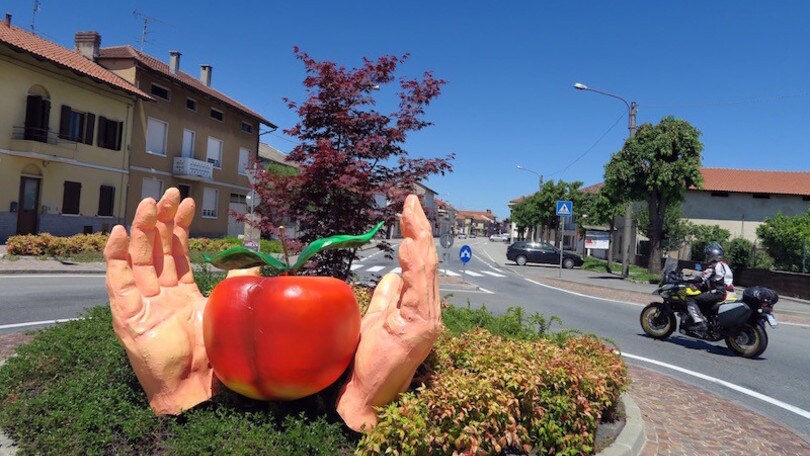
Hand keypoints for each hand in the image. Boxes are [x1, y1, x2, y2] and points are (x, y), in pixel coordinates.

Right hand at [104, 188, 217, 413]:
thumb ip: (237, 286)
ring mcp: (141, 304)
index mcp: (181, 292)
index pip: (177, 252)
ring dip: (140, 230)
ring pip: (137, 259)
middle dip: (160, 220)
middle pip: (155, 249)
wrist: (198, 388)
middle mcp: (159, 294)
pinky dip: (115, 257)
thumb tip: (255, 264)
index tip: (187, 202)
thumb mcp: (226, 311)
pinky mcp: (127, 317)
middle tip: (167, 192)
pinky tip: (116, 233)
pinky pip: (117, 282)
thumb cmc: (213, 356)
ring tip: (147, 204)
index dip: (180, 226)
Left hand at [336, 194, 441, 430]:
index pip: (420, 264)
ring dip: (417, 240)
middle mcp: (429, 312)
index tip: (407, 209)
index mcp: (420, 307)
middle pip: (427, 262)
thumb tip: (391, 272)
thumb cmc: (370, 360)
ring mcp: (427, 321)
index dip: (416, 234)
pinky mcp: (419, 330)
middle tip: (410, 199)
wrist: (366, 395)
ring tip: (409, 215)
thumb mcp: (376, 319)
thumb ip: (387, 296)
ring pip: (426, 272)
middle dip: (419, 228)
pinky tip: (406, 249)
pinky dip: (413, 269)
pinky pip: (417, 293)